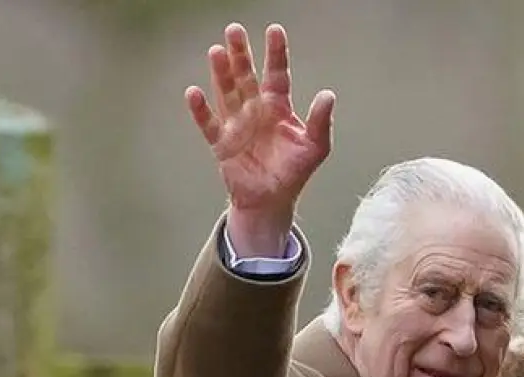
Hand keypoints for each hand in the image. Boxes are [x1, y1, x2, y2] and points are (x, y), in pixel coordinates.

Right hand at [186, 22, 334, 256]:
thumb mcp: (315, 147)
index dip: (276, 53)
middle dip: (241, 54)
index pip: (277, 75)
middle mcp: (255, 110)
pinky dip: (200, 109)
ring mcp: (236, 124)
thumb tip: (328, 94)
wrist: (272, 200)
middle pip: (246, 77)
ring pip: (226, 93)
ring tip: (217, 51)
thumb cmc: (294, 171)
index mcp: (278, 107)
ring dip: (221, 74)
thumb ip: (320, 121)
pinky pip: (208, 123)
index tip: (274, 30)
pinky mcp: (221, 142)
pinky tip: (194, 92)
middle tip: (234, 30)